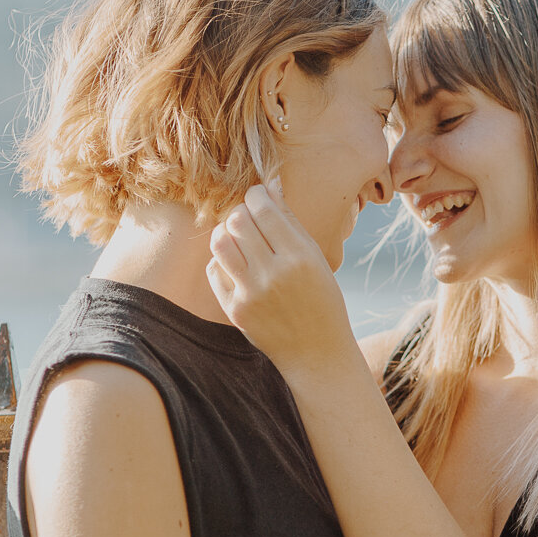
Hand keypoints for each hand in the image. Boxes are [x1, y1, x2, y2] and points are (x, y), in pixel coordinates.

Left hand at [206, 185, 357, 369]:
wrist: (317, 352)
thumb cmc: (322, 299)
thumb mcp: (316, 257)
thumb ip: (290, 221)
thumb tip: (270, 184)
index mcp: (300, 257)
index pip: (263, 209)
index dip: (256, 195)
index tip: (258, 196)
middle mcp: (274, 273)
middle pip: (238, 221)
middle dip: (241, 212)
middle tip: (249, 218)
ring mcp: (251, 293)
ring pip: (220, 242)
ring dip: (226, 233)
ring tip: (238, 238)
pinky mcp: (235, 309)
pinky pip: (215, 270)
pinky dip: (222, 261)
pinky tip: (237, 265)